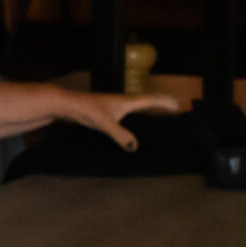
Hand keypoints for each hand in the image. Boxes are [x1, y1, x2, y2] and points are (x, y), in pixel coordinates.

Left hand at [60, 88, 183, 152]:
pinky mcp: (106, 110)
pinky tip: (132, 125)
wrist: (67, 104)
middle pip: (147, 100)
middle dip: (161, 103)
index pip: (152, 99)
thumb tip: (135, 147)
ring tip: (158, 116)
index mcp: (127, 101)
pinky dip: (136, 115)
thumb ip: (120, 135)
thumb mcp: (105, 124)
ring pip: (136, 106)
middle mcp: (123, 101)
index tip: (179, 104)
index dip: (165, 102)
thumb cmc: (87, 110)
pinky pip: (127, 112)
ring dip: (149, 108)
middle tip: (174, 109)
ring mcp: (114, 105)